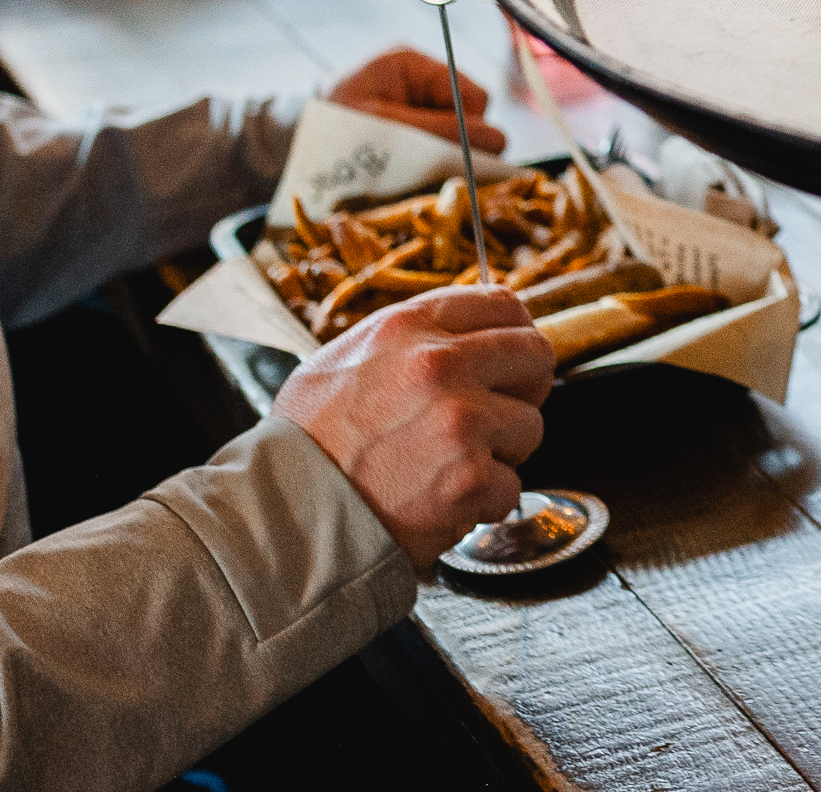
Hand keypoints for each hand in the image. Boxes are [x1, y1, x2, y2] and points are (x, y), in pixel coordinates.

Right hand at [275, 284, 555, 569]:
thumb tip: (465, 334)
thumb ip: (411, 339)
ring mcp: (461, 421)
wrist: (284, 516)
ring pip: (530, 425)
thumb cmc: (308, 444)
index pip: (503, 304)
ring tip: (450, 466)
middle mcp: (441, 365)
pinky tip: (441, 501)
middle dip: (524, 388)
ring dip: (502, 452)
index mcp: (411, 327)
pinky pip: (511, 486)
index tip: (510, 358)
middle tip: (498, 414)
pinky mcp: (471, 478)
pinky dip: (483, 502)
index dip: (514, 333)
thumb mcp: (345, 359)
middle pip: (535, 355)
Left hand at [326, 47, 505, 151]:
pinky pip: (433, 144)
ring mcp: (412, 101)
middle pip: (467, 115)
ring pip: (453, 134)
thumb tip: (500, 141)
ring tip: (400, 166)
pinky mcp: (405, 123)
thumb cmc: (329, 133)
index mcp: (411, 63)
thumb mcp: (386, 131)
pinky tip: (399, 167)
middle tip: (418, 165)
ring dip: (434, 155)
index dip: (467, 130)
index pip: (473, 96)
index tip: (444, 158)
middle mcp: (417, 77)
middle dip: (448, 144)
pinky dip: (422, 160)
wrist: (285, 148)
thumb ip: (441, 134)